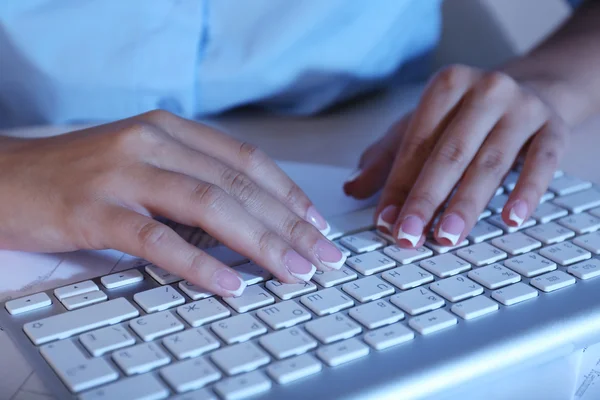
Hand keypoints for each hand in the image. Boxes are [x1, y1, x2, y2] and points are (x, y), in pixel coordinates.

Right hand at [0, 110, 345, 295]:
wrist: (5, 177)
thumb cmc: (79, 175)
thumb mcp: (142, 162)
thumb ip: (190, 179)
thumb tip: (247, 218)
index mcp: (169, 130)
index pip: (245, 161)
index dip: (288, 193)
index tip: (316, 224)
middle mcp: (152, 142)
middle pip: (238, 186)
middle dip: (289, 224)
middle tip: (323, 255)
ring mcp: (123, 173)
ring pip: (209, 207)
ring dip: (260, 243)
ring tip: (293, 271)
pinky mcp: (94, 209)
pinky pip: (157, 240)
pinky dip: (198, 265)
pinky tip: (229, 285)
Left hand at [344, 65, 568, 247]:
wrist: (534, 89)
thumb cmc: (467, 116)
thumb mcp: (423, 127)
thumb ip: (387, 157)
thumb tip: (351, 188)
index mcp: (446, 86)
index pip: (417, 143)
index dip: (399, 184)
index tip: (385, 221)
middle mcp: (485, 90)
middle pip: (450, 153)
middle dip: (427, 198)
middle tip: (409, 236)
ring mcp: (523, 107)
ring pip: (491, 162)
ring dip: (467, 203)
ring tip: (448, 237)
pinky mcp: (554, 127)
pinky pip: (542, 162)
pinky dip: (526, 192)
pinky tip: (511, 219)